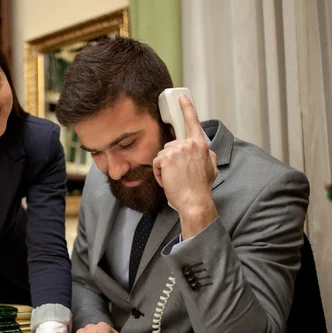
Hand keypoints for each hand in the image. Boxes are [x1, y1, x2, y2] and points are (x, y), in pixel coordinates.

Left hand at [153, 94, 217, 237]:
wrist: (195, 201)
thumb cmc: (201, 188)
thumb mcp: (211, 167)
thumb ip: (206, 154)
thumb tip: (204, 150)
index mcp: (200, 145)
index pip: (193, 122)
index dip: (187, 108)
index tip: (182, 97)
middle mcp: (189, 144)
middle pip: (171, 145)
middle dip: (171, 159)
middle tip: (179, 174)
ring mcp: (177, 150)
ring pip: (162, 155)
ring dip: (164, 167)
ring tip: (175, 178)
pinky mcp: (166, 158)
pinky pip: (156, 163)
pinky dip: (159, 174)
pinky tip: (168, 180)